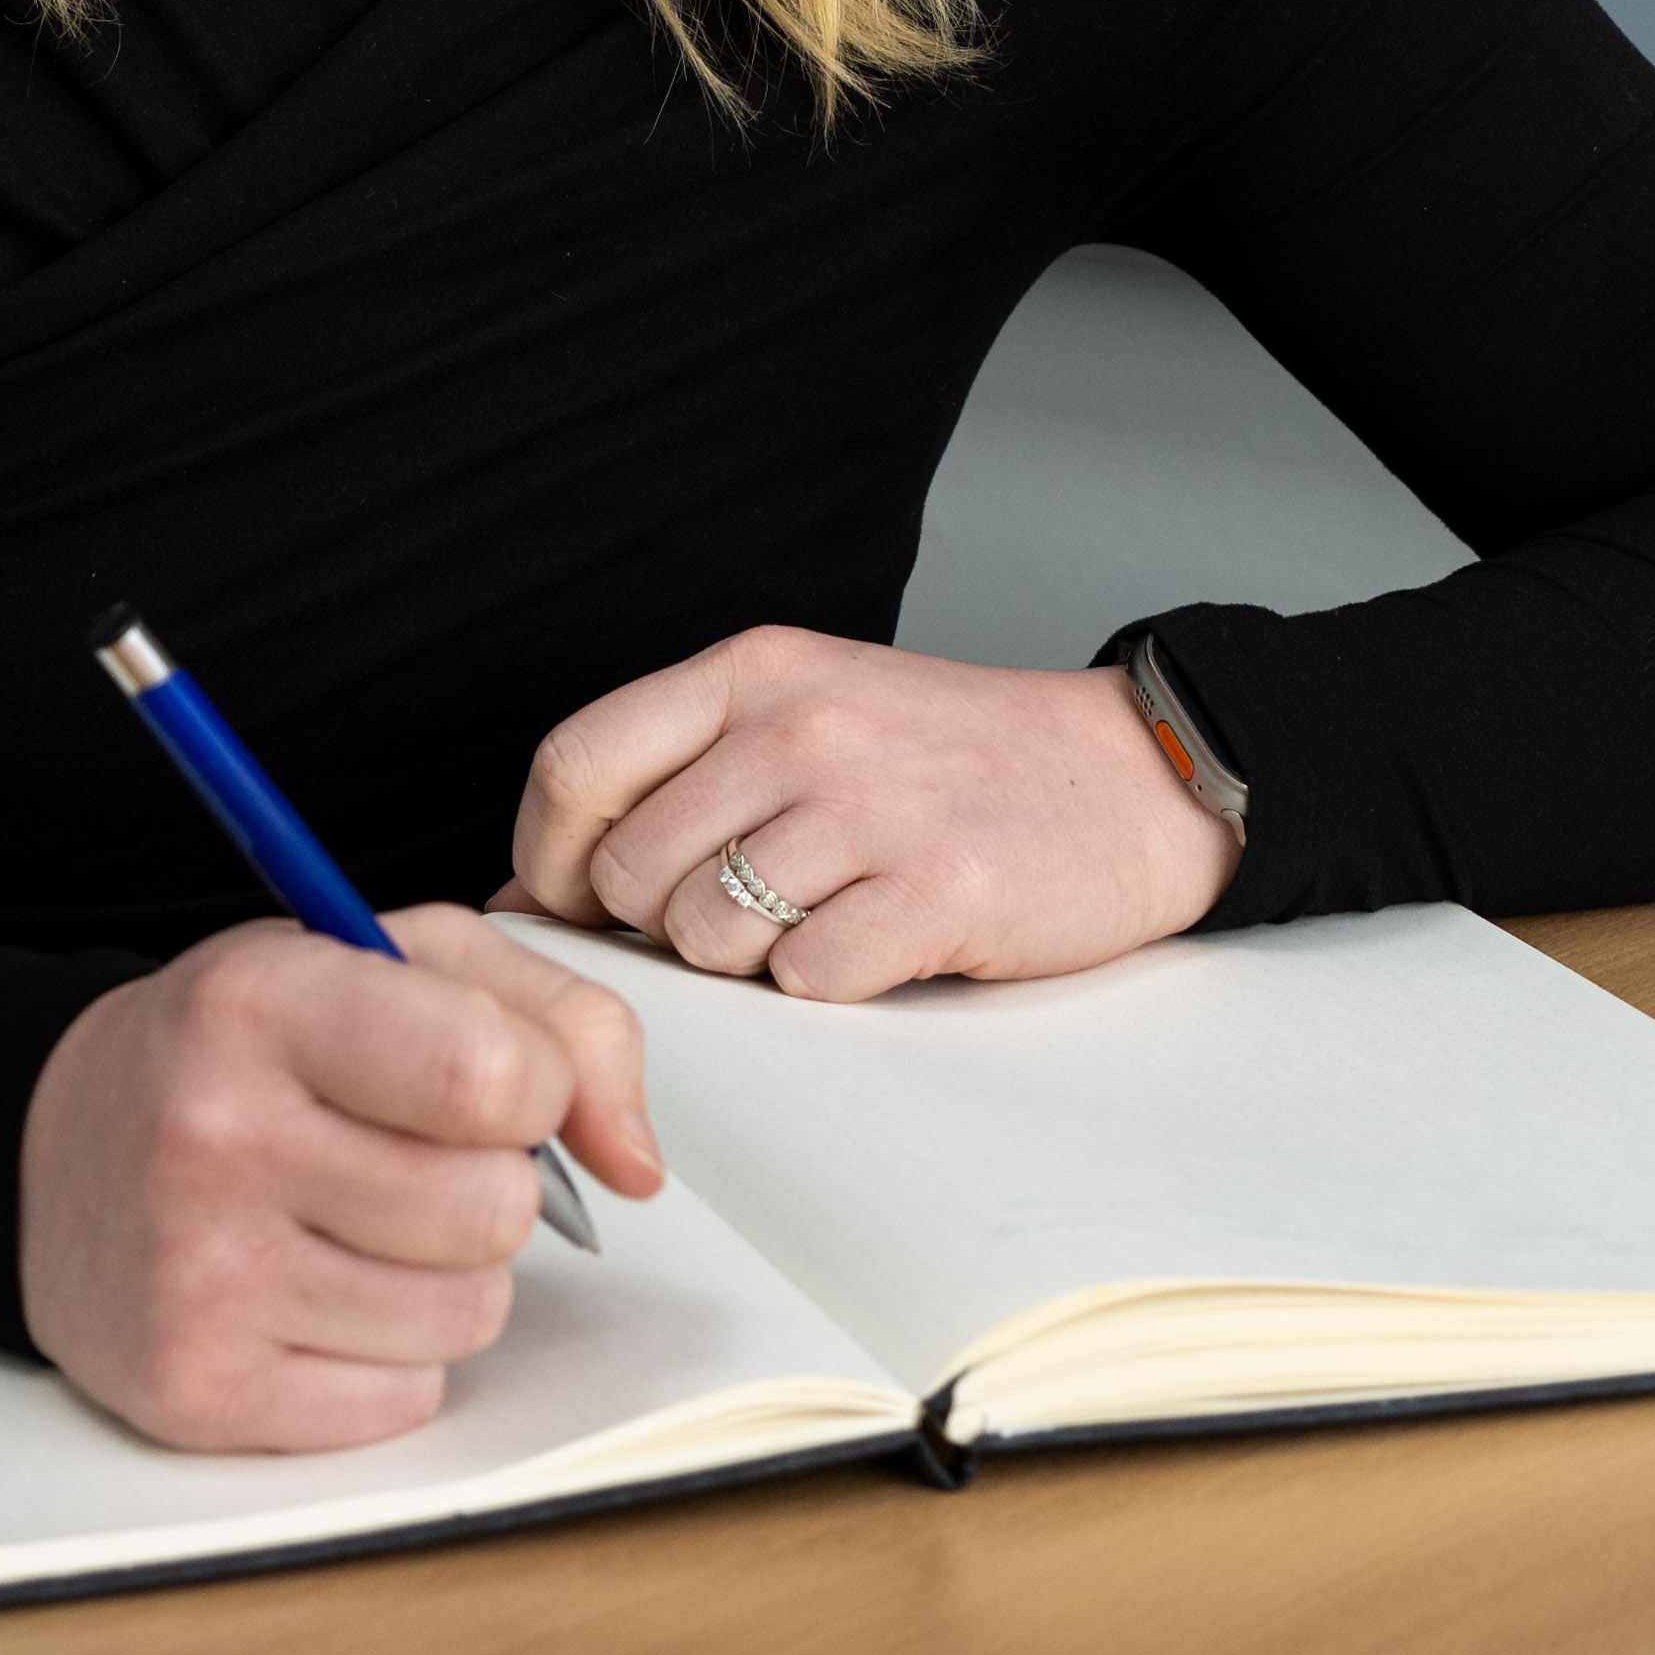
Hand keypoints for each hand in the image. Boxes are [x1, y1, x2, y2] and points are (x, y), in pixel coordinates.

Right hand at [13, 907, 660, 1451]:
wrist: (43, 1151)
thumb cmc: (248, 1049)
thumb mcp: (395, 962)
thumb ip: (558, 1023)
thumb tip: (637, 1164)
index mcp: (260, 1000)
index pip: (491, 1075)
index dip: (536, 1088)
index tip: (494, 1082)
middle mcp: (214, 1137)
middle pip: (493, 1212)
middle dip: (490, 1187)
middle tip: (408, 1157)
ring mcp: (196, 1278)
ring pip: (467, 1316)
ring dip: (447, 1277)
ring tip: (358, 1223)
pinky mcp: (192, 1392)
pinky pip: (405, 1401)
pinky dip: (390, 1358)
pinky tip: (314, 1296)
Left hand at [505, 627, 1235, 1003]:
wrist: (1132, 776)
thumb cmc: (955, 760)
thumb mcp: (808, 718)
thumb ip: (676, 781)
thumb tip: (522, 895)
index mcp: (757, 669)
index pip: (574, 764)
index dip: (550, 860)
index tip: (581, 904)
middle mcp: (803, 725)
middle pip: (632, 873)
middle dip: (662, 928)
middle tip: (737, 922)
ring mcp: (871, 805)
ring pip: (710, 936)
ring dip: (750, 961)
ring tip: (823, 921)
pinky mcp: (936, 888)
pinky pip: (806, 981)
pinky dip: (829, 985)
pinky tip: (878, 944)